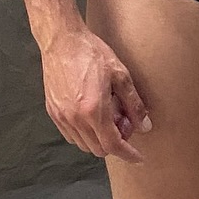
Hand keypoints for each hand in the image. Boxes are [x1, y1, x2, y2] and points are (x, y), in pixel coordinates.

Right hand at [41, 30, 151, 162]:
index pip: (113, 145)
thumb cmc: (91, 53)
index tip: (138, 157)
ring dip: (98, 138)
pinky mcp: (53, 112)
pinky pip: (70, 135)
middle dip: (114, 143)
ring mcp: (61, 117)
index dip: (128, 154)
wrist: (61, 40)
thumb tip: (145, 126)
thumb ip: (134, 104)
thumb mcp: (120, 75)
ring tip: (107, 116)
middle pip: (98, 149)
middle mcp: (75, 118)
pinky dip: (84, 132)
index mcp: (93, 110)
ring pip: (83, 144)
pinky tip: (91, 115)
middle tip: (123, 123)